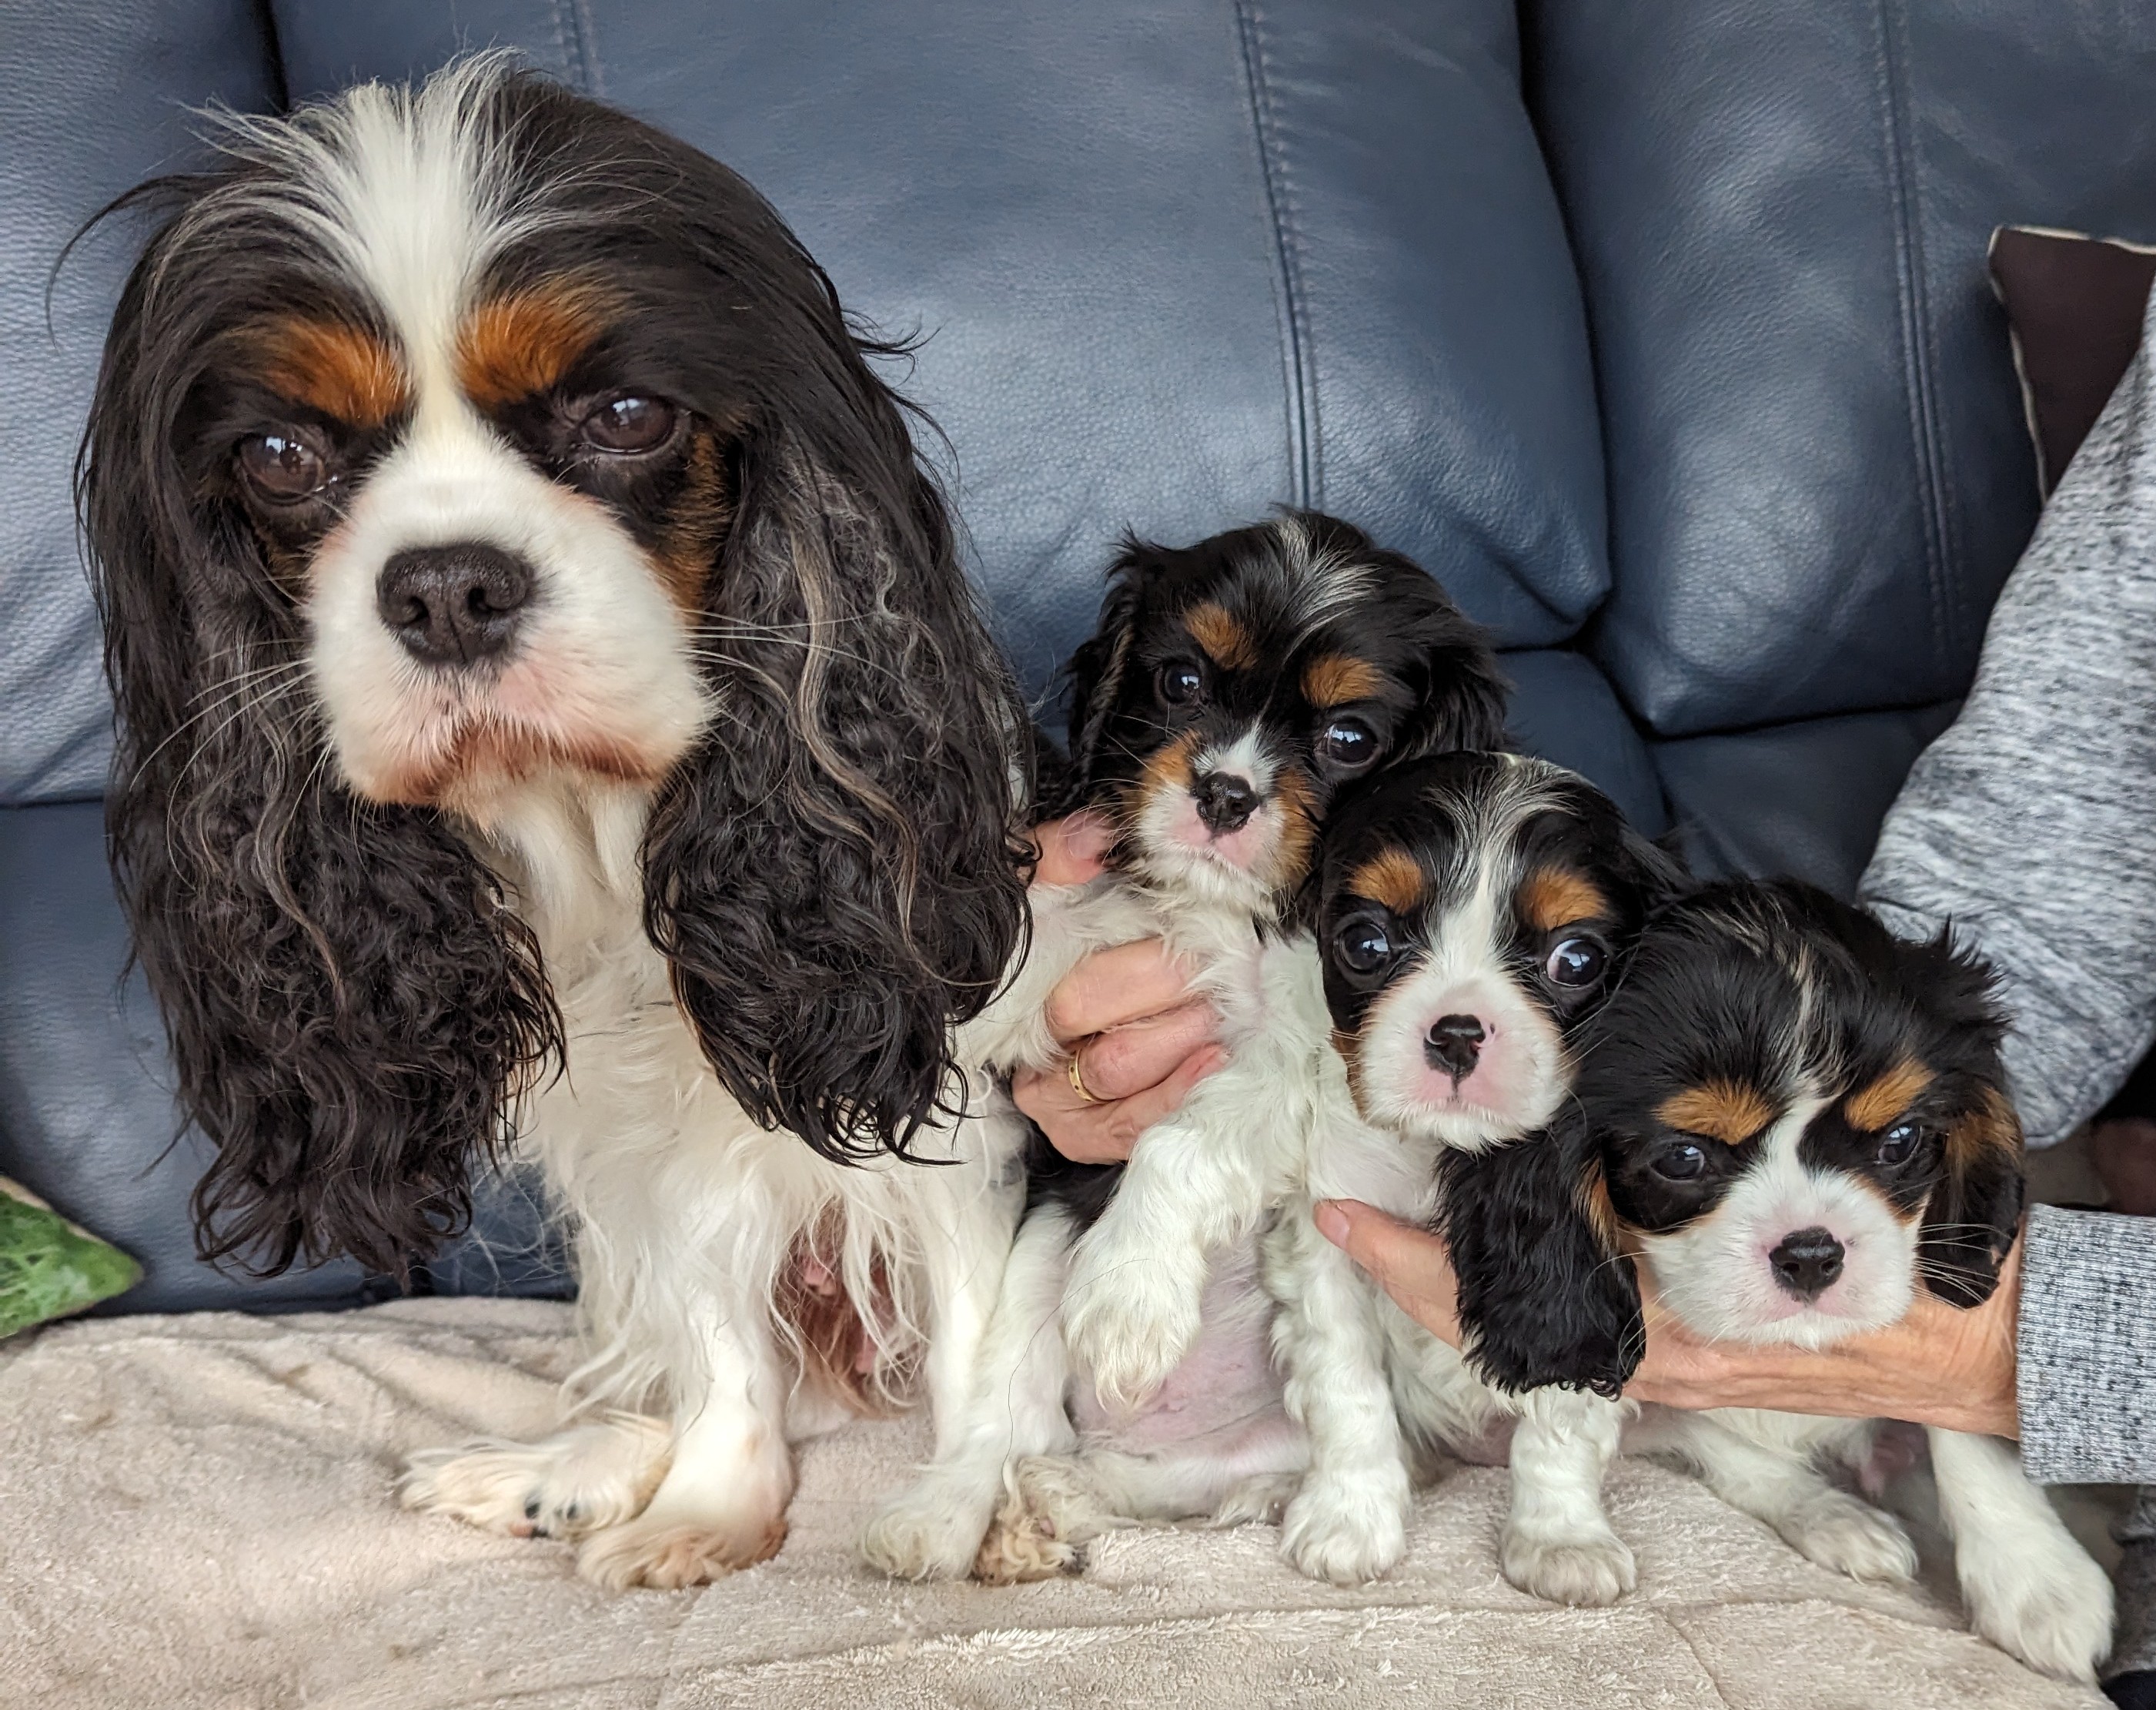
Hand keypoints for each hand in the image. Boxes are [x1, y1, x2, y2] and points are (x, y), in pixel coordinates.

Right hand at [1013, 815, 1225, 1164]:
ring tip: (1218, 1008)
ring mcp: (1052, 1101)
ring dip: (1177, 1036)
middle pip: (1085, 1011)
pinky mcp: (1083, 1138)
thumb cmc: (1070, 948)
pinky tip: (1214, 1058)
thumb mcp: (1052, 891)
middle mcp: (1025, 1049)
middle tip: (1215, 964)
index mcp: (1012, 983)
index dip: (1126, 950)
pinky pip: (1130, 1126)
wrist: (1091, 1028)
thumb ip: (1061, 855)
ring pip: (1113, 1071)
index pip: (1053, 962)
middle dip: (1161, 984)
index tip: (1186, 925)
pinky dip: (1177, 1091)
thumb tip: (1096, 838)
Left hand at [1315, 1199, 2021, 1438]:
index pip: (1480, 1302)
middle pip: (1480, 1315)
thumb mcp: (1784, 1218)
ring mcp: (1653, 1360)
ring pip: (1520, 1318)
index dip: (1398, 1260)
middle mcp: (1629, 1355)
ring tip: (1398, 1196)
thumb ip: (1684, 1190)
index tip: (1330, 1212)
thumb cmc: (1883, 1266)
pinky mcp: (1681, 1354)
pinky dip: (1522, 1274)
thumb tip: (1576, 1110)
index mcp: (1637, 1330)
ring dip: (1456, 1267)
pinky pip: (1573, 1319)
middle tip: (1345, 1192)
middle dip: (1408, 1259)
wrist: (1969, 1342)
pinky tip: (1499, 1224)